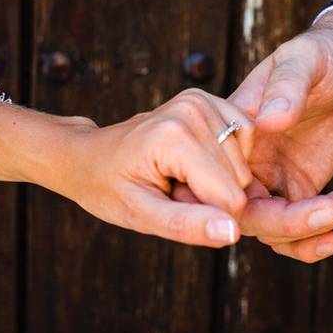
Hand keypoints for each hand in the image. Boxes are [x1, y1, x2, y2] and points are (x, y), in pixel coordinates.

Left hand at [0, 90, 253, 246]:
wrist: (88, 156)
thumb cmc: (108, 188)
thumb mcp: (140, 216)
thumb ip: (187, 225)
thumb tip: (232, 233)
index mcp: (173, 138)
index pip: (229, 197)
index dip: (209, 216)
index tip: (171, 204)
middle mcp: (191, 109)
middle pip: (240, 180)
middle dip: (212, 197)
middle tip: (171, 190)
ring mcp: (200, 99)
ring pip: (245, 164)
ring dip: (218, 180)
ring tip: (178, 177)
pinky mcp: (208, 99)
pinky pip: (244, 139)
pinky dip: (229, 160)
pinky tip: (198, 163)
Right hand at [226, 10, 332, 262]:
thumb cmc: (320, 54)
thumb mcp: (303, 58)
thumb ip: (286, 86)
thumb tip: (267, 120)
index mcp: (231, 132)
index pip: (216, 179)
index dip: (235, 204)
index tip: (281, 204)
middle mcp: (244, 162)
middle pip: (245, 213)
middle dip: (286, 223)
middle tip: (329, 210)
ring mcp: (270, 178)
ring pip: (272, 228)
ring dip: (308, 232)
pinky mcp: (296, 188)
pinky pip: (296, 228)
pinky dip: (313, 240)